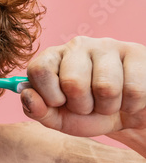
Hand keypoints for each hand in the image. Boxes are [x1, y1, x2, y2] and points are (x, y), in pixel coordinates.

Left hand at [21, 36, 145, 137]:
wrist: (126, 115)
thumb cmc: (88, 114)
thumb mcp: (58, 117)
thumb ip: (37, 109)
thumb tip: (27, 94)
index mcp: (52, 57)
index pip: (39, 70)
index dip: (49, 96)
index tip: (60, 103)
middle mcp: (77, 45)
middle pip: (73, 82)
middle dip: (82, 106)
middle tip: (88, 105)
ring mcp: (107, 45)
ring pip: (106, 88)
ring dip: (108, 107)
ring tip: (108, 102)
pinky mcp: (136, 51)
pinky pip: (134, 89)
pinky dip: (130, 105)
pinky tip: (127, 98)